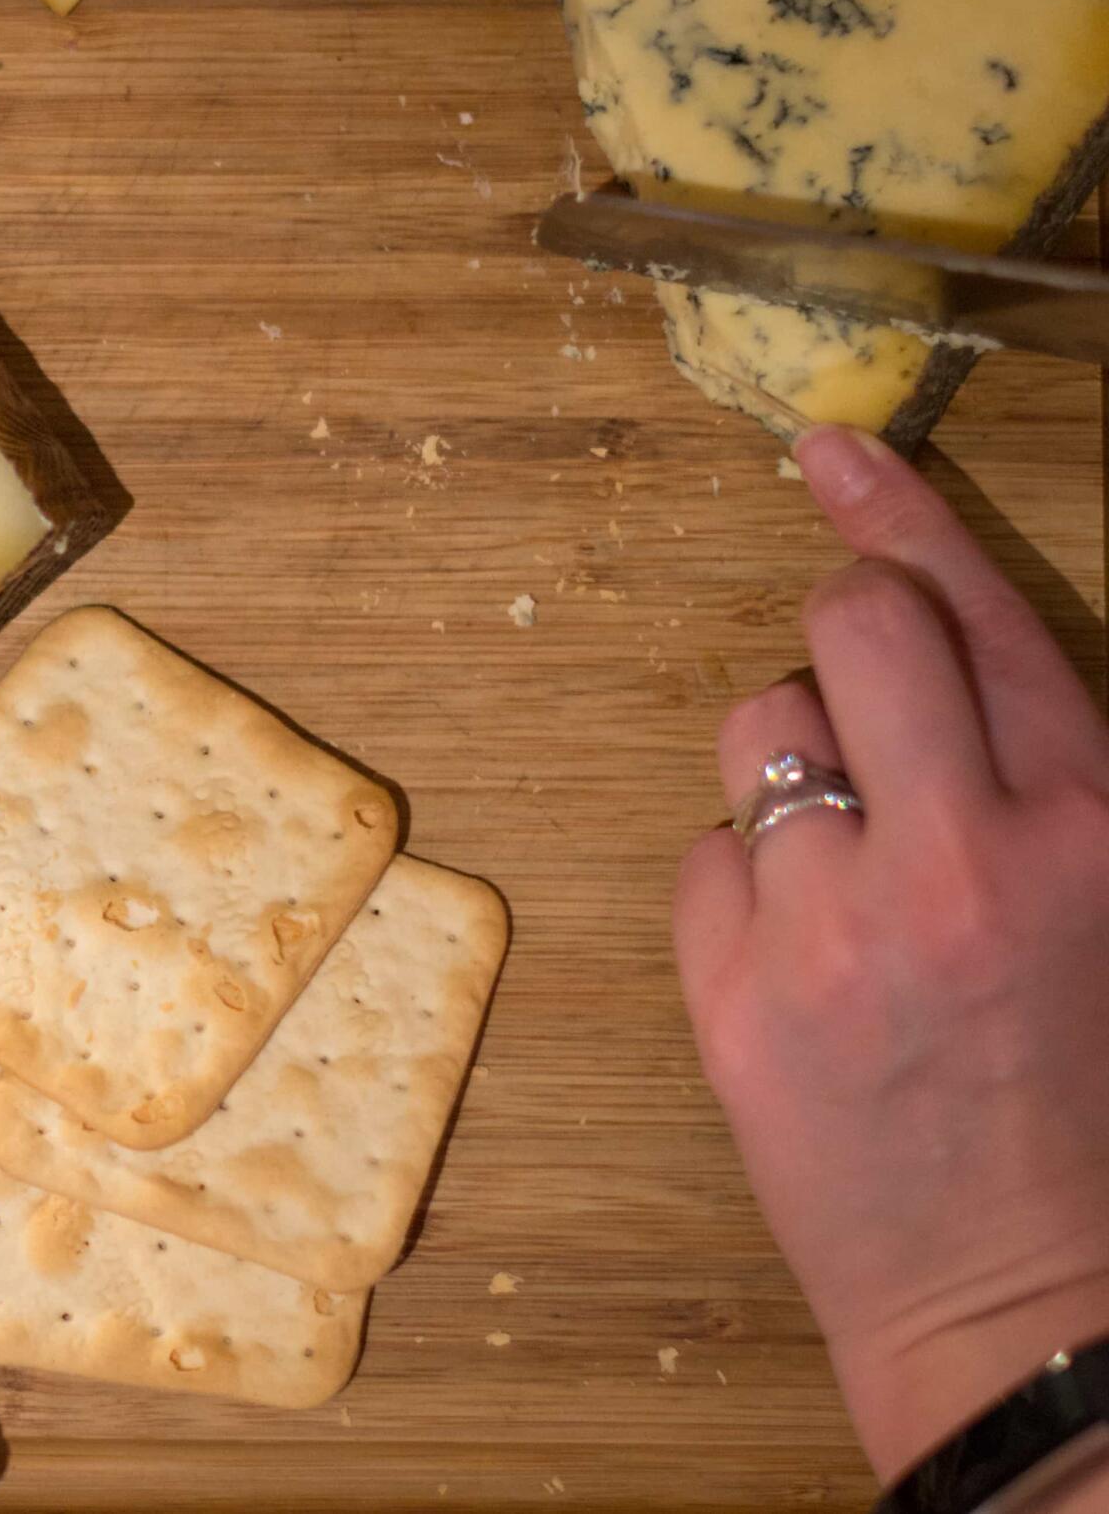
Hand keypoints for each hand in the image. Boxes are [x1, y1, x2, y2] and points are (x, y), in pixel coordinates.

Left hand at [673, 426, 1108, 1482]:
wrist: (1042, 1315)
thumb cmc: (1102, 1109)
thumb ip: (1055, 778)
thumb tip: (956, 666)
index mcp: (1098, 826)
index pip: (979, 614)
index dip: (900, 514)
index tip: (832, 453)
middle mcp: (964, 855)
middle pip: (847, 630)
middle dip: (846, 629)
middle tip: (869, 700)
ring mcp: (833, 928)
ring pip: (753, 734)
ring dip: (792, 767)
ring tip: (849, 866)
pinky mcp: (733, 1001)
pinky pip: (700, 861)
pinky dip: (741, 885)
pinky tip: (803, 958)